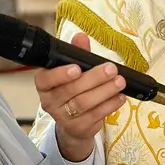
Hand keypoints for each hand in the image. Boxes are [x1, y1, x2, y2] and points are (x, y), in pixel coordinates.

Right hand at [34, 33, 126, 161]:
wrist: (74, 122)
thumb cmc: (72, 90)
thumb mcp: (73, 70)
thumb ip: (77, 53)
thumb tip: (80, 37)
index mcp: (45, 84)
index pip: (46, 79)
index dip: (60, 74)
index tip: (77, 68)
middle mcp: (50, 102)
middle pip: (71, 90)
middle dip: (93, 78)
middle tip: (111, 69)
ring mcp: (63, 117)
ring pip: (84, 103)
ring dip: (104, 91)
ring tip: (119, 82)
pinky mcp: (79, 128)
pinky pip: (95, 115)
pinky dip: (110, 105)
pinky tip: (119, 96)